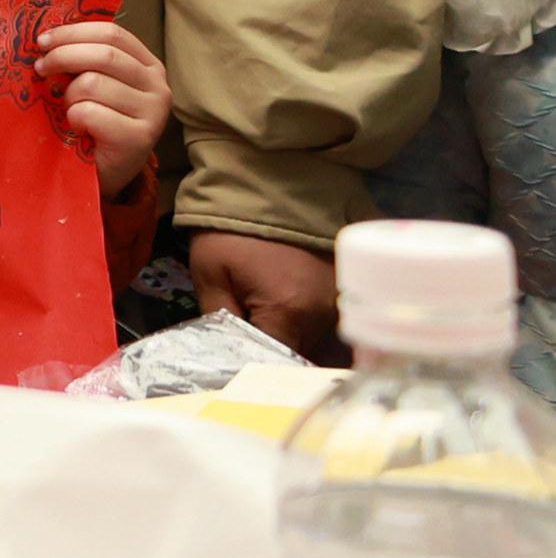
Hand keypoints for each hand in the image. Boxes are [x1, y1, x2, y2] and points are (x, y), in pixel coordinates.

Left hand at [36, 20, 170, 196]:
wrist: (104, 173)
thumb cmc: (94, 123)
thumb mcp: (93, 85)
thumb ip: (83, 60)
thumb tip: (47, 38)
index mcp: (148, 65)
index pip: (112, 33)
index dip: (73, 32)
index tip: (43, 40)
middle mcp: (158, 86)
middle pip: (103, 54)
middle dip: (62, 57)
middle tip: (40, 69)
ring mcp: (153, 113)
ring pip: (93, 83)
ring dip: (68, 95)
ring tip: (69, 109)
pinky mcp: (139, 138)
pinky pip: (90, 112)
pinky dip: (74, 118)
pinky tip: (79, 129)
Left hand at [189, 231, 342, 360]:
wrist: (270, 184)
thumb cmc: (233, 229)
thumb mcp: (211, 274)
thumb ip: (220, 322)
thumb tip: (224, 359)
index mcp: (291, 311)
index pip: (278, 364)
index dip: (257, 371)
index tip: (238, 372)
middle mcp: (326, 313)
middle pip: (305, 359)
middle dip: (280, 364)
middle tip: (254, 360)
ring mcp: (342, 302)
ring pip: (323, 347)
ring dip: (302, 350)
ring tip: (274, 344)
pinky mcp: (347, 290)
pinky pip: (333, 327)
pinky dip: (316, 334)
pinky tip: (296, 328)